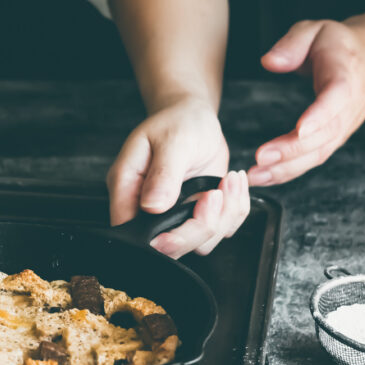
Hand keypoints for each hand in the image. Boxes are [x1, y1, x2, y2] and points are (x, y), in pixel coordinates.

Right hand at [107, 96, 250, 257]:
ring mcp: (174, 215)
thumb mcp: (172, 140)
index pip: (132, 231)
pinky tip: (233, 185)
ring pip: (199, 244)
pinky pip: (220, 231)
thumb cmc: (178, 122)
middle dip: (200, 227)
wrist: (195, 118)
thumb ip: (164, 173)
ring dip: (223, 217)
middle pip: (168, 247)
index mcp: (128, 188)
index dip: (161, 236)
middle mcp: (148, 208)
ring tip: (229, 182)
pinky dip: (235, 212)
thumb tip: (153, 205)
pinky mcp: (197, 215)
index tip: (191, 211)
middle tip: (214, 194)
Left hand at [248, 19, 364, 186]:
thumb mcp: (314, 30)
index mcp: (345, 76)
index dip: (320, 115)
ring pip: (318, 153)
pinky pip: (312, 159)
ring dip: (286, 168)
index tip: (300, 129)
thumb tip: (269, 62)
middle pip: (324, 134)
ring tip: (256, 176)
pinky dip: (288, 171)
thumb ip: (292, 44)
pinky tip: (264, 177)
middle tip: (261, 157)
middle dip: (292, 149)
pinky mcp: (332, 139)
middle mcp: (347, 107)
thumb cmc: (337, 46)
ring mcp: (342, 127)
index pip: (336, 98)